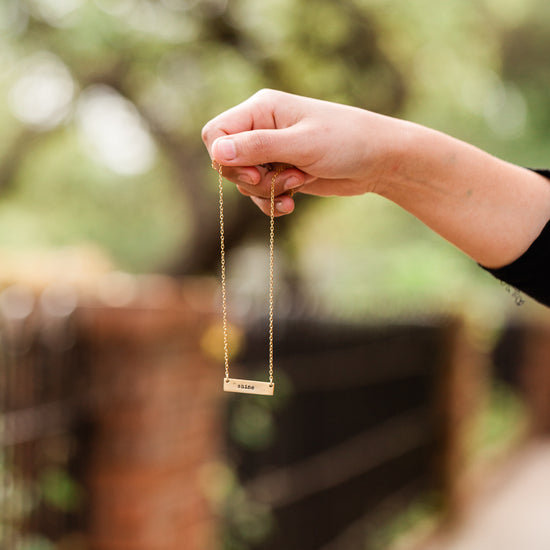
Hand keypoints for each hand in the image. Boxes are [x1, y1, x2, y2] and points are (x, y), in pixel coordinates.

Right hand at [201, 89, 407, 215]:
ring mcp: (272, 153)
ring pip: (244, 182)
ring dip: (268, 191)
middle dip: (252, 179)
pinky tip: (292, 204)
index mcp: (261, 109)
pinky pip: (261, 194)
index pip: (216, 133)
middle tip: (284, 178)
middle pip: (227, 162)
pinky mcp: (282, 173)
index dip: (224, 158)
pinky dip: (273, 202)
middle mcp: (262, 128)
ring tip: (298, 183)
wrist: (379, 160)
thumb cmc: (346, 142)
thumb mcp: (301, 144)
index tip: (253, 172)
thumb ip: (258, 147)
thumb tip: (217, 151)